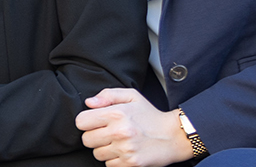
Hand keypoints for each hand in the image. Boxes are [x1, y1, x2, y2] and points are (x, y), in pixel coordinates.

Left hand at [75, 88, 192, 166]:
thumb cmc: (150, 115)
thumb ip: (108, 95)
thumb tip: (88, 103)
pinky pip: (109, 165)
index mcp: (116, 113)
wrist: (174, 136)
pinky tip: (124, 151)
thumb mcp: (132, 97)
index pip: (81, 122)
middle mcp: (119, 132)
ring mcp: (125, 149)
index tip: (96, 122)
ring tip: (118, 142)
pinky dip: (114, 160)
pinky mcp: (131, 163)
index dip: (87, 122)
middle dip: (94, 136)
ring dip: (104, 149)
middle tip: (108, 133)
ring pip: (97, 154)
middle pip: (86, 140)